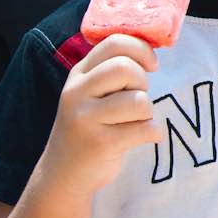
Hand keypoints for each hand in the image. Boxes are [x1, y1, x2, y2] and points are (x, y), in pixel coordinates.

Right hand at [38, 34, 162, 198]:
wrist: (62, 174)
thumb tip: (154, 48)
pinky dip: (152, 134)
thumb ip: (113, 68)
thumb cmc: (91, 126)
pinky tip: (138, 138)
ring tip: (133, 122)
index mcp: (79, 73)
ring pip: (139, 101)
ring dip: (147, 113)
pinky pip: (146, 129)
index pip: (114, 43)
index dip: (141, 49)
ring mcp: (85, 118)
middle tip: (136, 99)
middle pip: (126, 68)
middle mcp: (76, 92)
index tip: (151, 65)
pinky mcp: (99, 143)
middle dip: (142, 84)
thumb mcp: (92, 91)